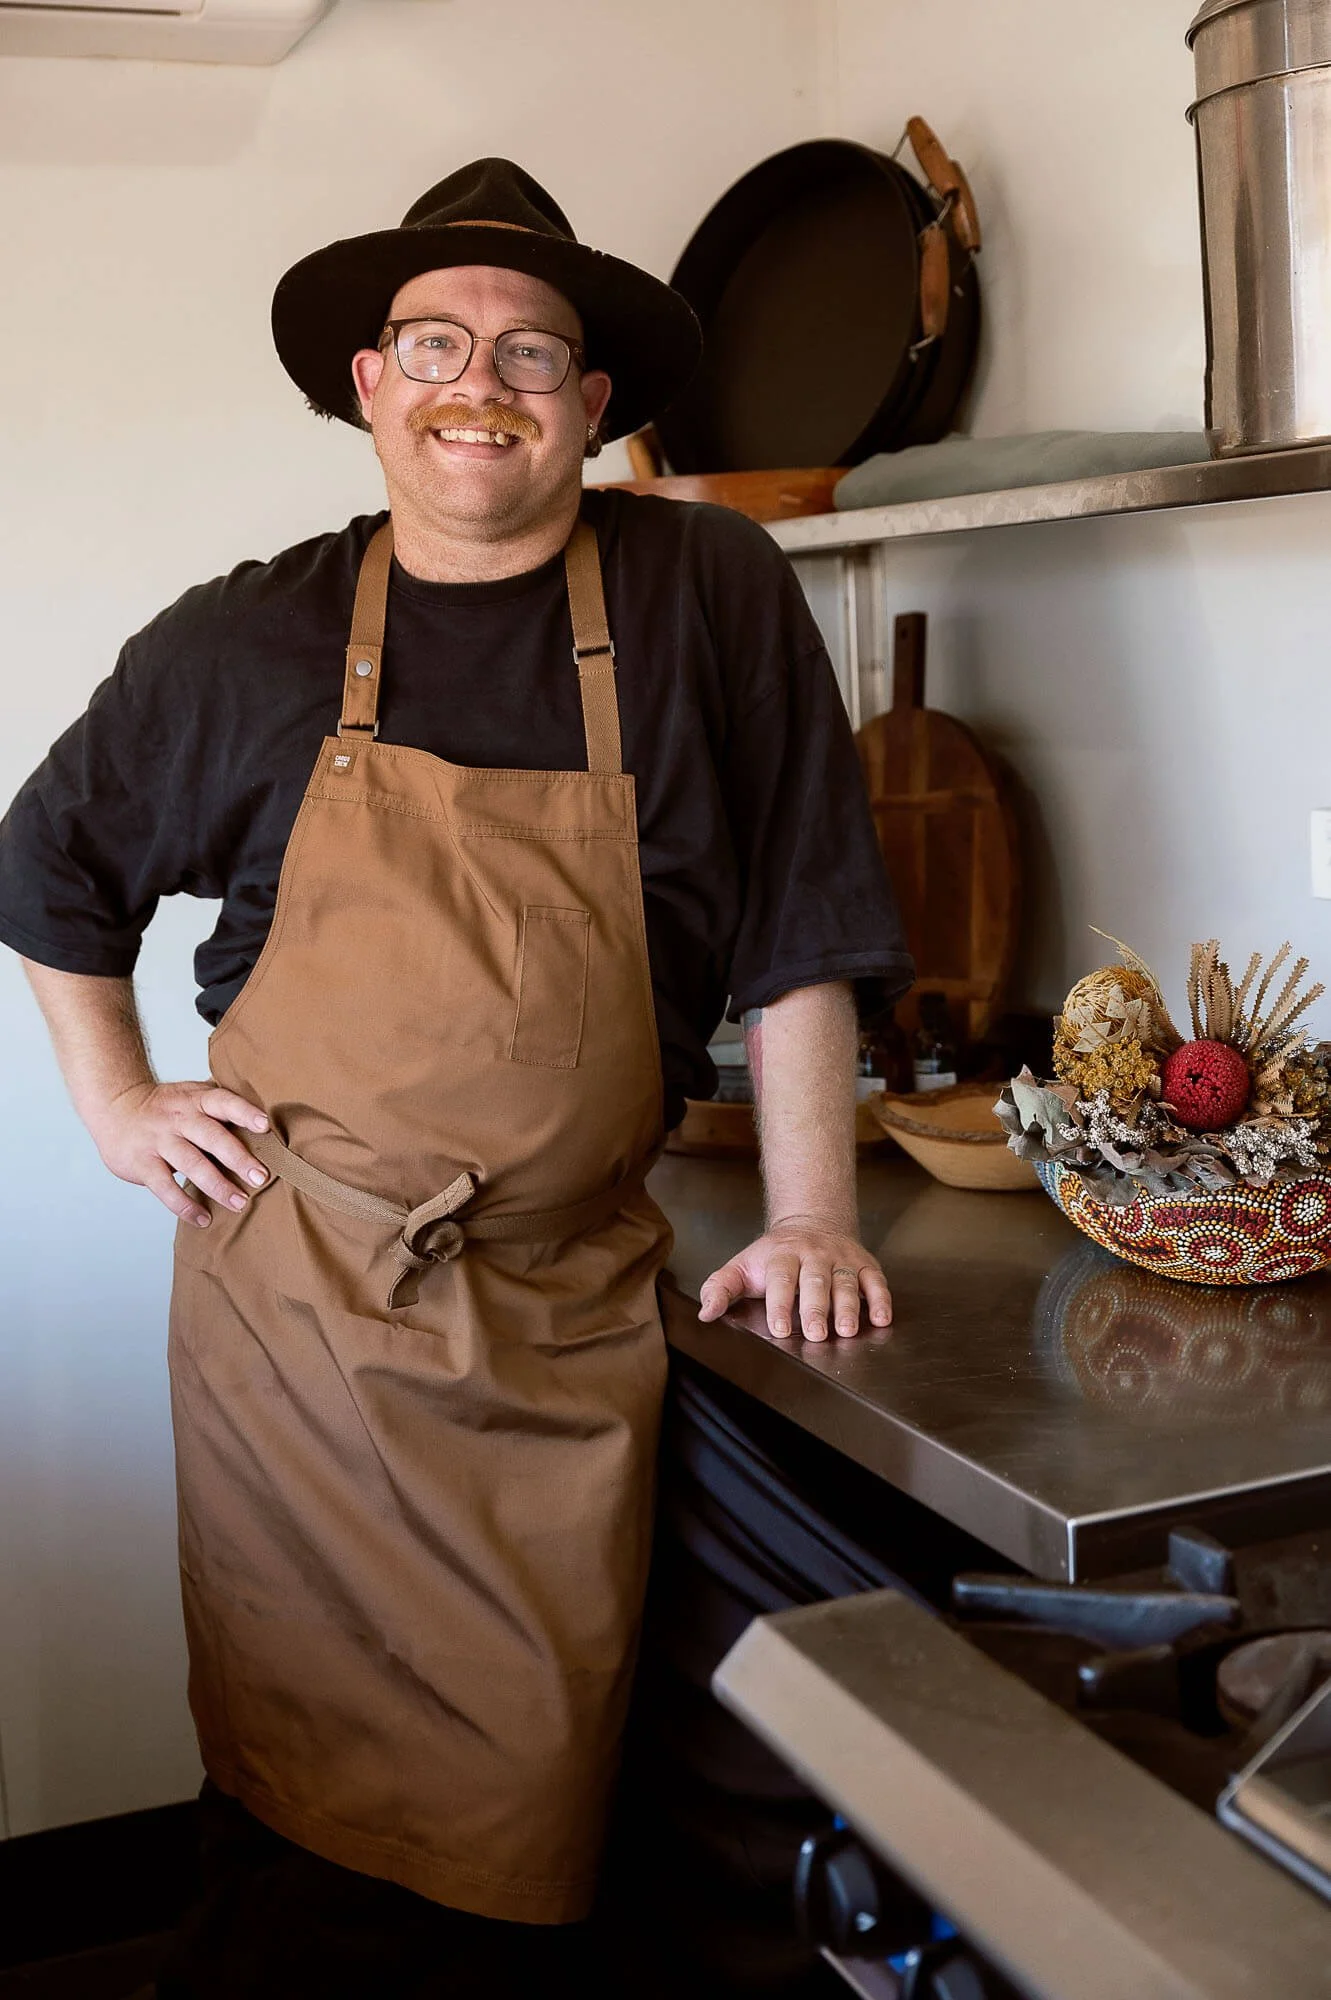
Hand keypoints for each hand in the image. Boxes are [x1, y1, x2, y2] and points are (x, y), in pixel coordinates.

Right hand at [90, 1080, 270, 1228]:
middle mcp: (179, 1118)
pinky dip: (184, 1205)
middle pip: (211, 1136)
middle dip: (238, 1157)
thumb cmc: (165, 1107)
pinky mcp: (142, 1163)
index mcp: (195, 1099)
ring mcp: (159, 1140)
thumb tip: (265, 1130)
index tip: (265, 1125)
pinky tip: (203, 1218)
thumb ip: (219, 1110)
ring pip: (191, 1163)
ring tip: (239, 1203)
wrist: (115, 1106)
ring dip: (217, 1185)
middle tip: (261, 1177)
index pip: (222, 1101)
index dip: (244, 1111)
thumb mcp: (190, 1096)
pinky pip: (165, 1187)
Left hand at [697, 1214, 892, 1341]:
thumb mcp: (742, 1267)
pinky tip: (881, 1318)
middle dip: (816, 1307)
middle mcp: (814, 1255)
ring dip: (849, 1306)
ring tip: (847, 1330)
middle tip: (817, 1333)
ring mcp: (841, 1259)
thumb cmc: (773, 1257)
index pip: (780, 1278)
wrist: (811, 1223)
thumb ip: (720, 1288)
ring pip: (846, 1281)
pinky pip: (875, 1280)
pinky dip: (881, 1299)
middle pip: (815, 1280)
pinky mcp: (864, 1264)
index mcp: (781, 1256)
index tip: (780, 1327)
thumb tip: (706, 1313)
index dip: (780, 1303)